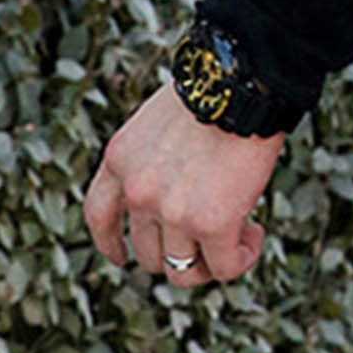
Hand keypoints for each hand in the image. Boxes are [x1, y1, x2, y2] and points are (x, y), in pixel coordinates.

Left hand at [84, 83, 285, 286]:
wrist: (243, 82)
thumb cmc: (216, 88)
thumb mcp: (161, 121)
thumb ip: (156, 158)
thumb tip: (181, 184)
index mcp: (120, 159)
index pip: (99, 216)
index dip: (110, 243)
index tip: (121, 256)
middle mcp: (138, 191)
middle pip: (147, 252)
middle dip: (178, 251)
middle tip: (209, 237)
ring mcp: (171, 212)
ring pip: (182, 270)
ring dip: (209, 261)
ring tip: (239, 237)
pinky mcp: (211, 223)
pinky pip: (224, 266)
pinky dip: (240, 258)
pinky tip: (253, 237)